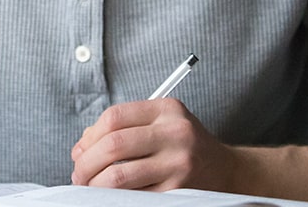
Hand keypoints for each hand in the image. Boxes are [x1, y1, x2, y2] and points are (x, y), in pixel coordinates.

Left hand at [70, 98, 236, 191]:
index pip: (114, 117)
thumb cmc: (185, 145)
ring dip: (96, 184)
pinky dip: (115, 198)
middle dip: (87, 163)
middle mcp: (175, 133)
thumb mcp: (162, 123)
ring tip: (89, 187)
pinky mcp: (179, 191)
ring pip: (120, 176)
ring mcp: (179, 164)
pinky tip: (110, 197)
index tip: (80, 150)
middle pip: (113, 145)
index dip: (89, 136)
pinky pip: (136, 196)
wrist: (229, 171)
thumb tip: (81, 147)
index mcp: (167, 110)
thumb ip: (125, 127)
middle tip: (78, 174)